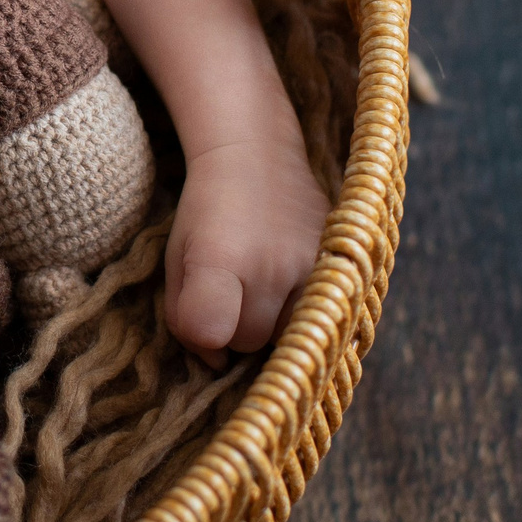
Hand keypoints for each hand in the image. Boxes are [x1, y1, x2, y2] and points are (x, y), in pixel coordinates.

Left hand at [164, 135, 328, 367]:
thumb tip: (218, 363)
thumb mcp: (176, 259)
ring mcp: (315, 268)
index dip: (201, 335)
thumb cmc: (205, 214)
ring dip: (274, 325)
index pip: (210, 330)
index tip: (201, 318)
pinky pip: (326, 324)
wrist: (257, 158)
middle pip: (250, 344)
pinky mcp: (346, 267)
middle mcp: (272, 266)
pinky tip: (292, 288)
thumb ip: (185, 318)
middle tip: (233, 289)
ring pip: (289, 340)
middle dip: (236, 328)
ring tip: (265, 285)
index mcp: (219, 259)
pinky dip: (307, 317)